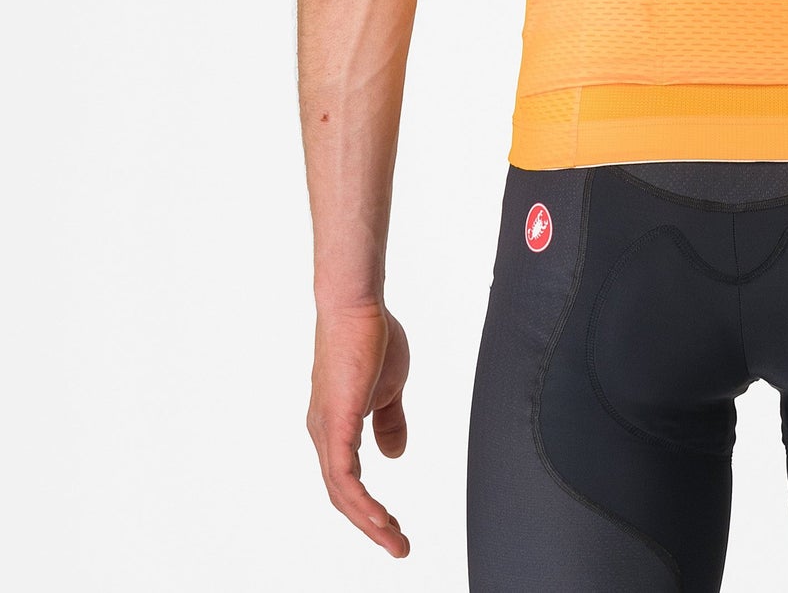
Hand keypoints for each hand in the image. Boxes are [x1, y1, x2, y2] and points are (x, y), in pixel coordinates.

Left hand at [307, 302, 411, 557]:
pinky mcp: (335, 423)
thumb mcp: (389, 388)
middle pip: (342, 495)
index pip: (347, 480)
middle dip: (371, 524)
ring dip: (369, 521)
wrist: (357, 306)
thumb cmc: (372, 337)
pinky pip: (344, 476)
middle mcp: (324, 434)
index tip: (395, 526)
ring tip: (395, 541)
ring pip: (342, 493)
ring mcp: (326, 430)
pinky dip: (361, 502)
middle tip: (399, 545)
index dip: (369, 507)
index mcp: (336, 426)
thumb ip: (390, 422)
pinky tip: (379, 517)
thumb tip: (393, 456)